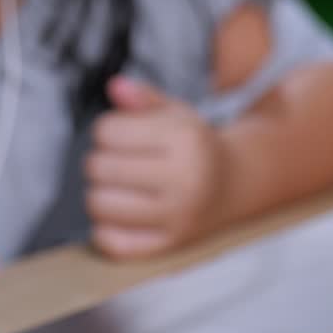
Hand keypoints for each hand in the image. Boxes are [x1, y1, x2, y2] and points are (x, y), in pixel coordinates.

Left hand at [85, 76, 228, 259]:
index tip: (120, 136)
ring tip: (117, 188)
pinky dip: (105, 229)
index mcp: (186, 140)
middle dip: (99, 162)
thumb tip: (115, 87)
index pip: (108, 132)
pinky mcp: (168, 245)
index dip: (106, 131)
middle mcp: (185, 180)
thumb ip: (143, 98)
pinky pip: (112, 243)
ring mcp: (177, 217)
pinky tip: (119, 215)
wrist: (233, 186)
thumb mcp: (176, 114)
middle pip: (99, 168)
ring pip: (99, 205)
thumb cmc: (194, 148)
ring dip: (99, 194)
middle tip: (116, 163)